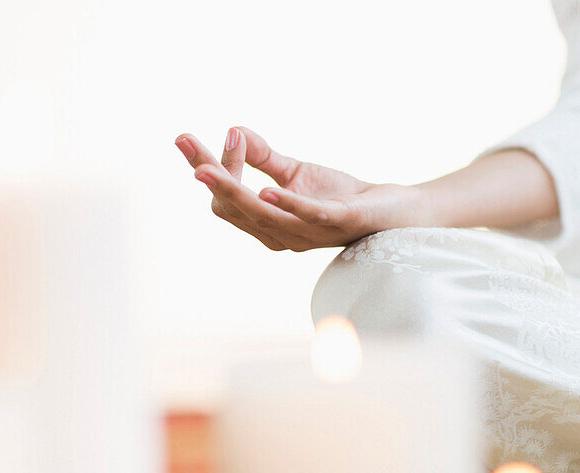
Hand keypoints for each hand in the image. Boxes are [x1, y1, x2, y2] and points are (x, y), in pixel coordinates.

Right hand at [174, 127, 425, 250]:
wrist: (392, 211)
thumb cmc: (341, 196)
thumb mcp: (296, 172)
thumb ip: (263, 156)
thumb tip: (232, 130)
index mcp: (267, 226)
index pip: (223, 203)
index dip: (208, 170)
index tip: (187, 138)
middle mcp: (282, 236)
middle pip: (233, 210)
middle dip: (210, 177)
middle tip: (187, 145)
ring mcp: (309, 232)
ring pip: (261, 216)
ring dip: (234, 190)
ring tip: (209, 170)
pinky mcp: (338, 222)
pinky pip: (307, 217)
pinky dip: (287, 205)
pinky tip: (268, 190)